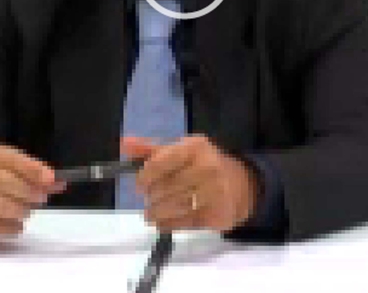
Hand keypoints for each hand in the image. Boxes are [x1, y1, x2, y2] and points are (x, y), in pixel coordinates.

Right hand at [0, 143, 65, 243]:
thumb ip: (26, 170)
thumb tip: (57, 182)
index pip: (8, 158)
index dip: (32, 169)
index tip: (52, 179)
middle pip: (3, 181)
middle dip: (28, 191)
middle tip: (41, 198)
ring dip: (21, 210)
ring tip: (25, 211)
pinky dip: (11, 228)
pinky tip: (14, 224)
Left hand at [122, 135, 259, 232]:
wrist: (242, 184)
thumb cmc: (204, 165)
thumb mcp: (180, 151)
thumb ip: (150, 150)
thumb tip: (124, 143)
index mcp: (194, 147)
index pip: (158, 164)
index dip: (144, 178)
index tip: (140, 185)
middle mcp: (206, 167)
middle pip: (163, 189)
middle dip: (151, 197)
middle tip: (150, 199)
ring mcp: (214, 192)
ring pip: (172, 208)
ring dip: (156, 213)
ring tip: (153, 213)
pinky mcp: (217, 214)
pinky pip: (183, 224)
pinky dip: (168, 225)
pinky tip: (164, 222)